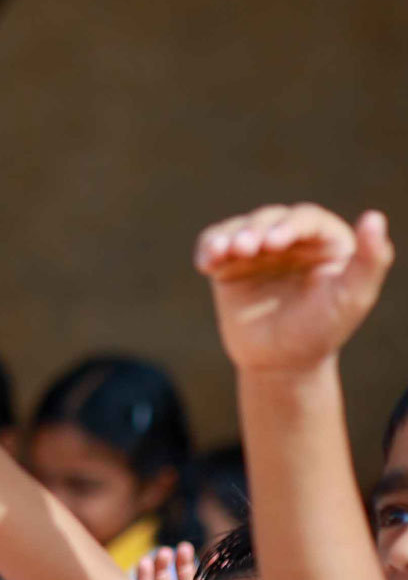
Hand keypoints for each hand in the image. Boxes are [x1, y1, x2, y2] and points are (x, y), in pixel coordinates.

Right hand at [194, 204, 393, 375]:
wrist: (280, 363)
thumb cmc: (321, 330)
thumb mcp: (352, 297)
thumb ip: (371, 259)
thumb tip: (374, 216)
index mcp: (326, 240)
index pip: (307, 219)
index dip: (290, 226)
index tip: (274, 244)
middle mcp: (292, 239)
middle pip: (269, 219)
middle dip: (255, 231)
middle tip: (245, 249)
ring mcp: (258, 251)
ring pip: (239, 228)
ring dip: (228, 237)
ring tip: (222, 253)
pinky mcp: (229, 265)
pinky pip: (214, 246)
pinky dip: (207, 248)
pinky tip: (206, 262)